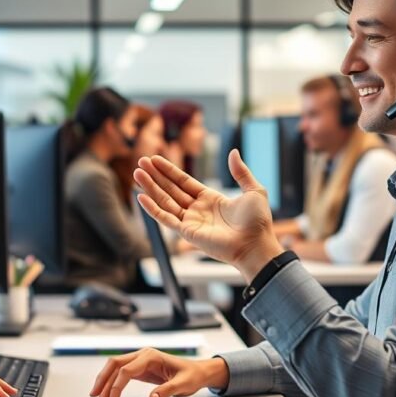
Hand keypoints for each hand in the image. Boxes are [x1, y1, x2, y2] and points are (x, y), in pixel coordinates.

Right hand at [90, 347, 228, 396]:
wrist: (198, 371)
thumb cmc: (192, 375)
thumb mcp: (183, 384)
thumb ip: (167, 390)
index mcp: (150, 356)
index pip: (126, 370)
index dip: (115, 387)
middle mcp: (142, 354)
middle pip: (114, 365)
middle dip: (103, 383)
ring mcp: (140, 360)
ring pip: (115, 368)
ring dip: (104, 383)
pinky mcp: (140, 367)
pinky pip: (120, 373)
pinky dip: (111, 383)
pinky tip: (107, 393)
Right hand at [134, 150, 282, 280]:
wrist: (256, 244)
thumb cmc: (258, 222)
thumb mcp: (253, 190)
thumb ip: (241, 172)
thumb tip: (234, 152)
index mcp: (210, 199)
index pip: (183, 182)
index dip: (169, 170)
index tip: (155, 159)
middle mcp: (197, 210)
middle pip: (170, 189)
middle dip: (155, 176)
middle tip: (140, 162)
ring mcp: (191, 221)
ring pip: (165, 201)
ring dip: (150, 187)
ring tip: (137, 173)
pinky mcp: (187, 233)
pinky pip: (166, 218)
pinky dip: (153, 208)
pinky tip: (141, 197)